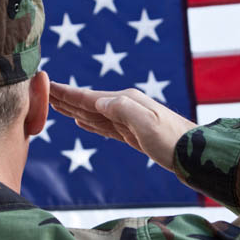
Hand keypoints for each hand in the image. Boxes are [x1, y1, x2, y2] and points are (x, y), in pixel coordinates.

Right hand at [49, 81, 196, 170]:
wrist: (198, 156)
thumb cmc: (174, 141)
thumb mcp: (147, 123)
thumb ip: (123, 110)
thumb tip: (99, 100)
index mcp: (126, 101)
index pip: (89, 96)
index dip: (66, 93)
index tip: (46, 84)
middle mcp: (126, 107)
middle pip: (88, 102)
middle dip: (65, 98)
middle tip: (42, 91)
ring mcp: (130, 121)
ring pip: (94, 114)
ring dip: (74, 109)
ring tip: (56, 104)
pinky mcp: (133, 136)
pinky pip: (105, 127)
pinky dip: (90, 123)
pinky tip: (81, 121)